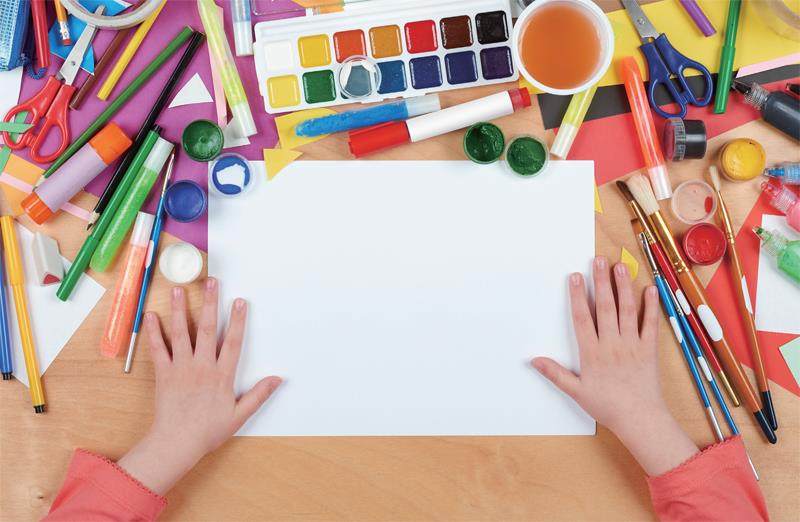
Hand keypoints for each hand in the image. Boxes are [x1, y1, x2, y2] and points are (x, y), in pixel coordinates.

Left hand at [117, 278, 281, 494]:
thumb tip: (278, 379)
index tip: (240, 301)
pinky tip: (151, 316)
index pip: (233, 342)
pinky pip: (158, 349)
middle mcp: (202, 367)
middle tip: (212, 282)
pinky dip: (153, 332)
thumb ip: (258, 395)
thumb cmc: (208, 431)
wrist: (176, 443)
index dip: (238, 320)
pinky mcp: (164, 374)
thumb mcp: (239, 415)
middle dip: (210, 304)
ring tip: (178, 290)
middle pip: (207, 329)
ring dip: (180, 310)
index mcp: (222, 376)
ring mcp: (181, 368)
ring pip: (181, 333)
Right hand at [532, 256, 697, 475]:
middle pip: (604, 307)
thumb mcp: (576, 392)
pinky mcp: (649, 350)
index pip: (582, 318)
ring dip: (623, 287)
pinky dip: (651, 306)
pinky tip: (650, 289)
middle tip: (598, 260)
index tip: (574, 277)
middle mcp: (612, 344)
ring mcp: (632, 345)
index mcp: (592, 353)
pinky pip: (651, 324)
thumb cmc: (607, 406)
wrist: (639, 419)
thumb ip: (555, 374)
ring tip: (620, 267)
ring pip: (627, 310)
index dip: (576, 296)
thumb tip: (533, 360)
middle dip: (600, 282)